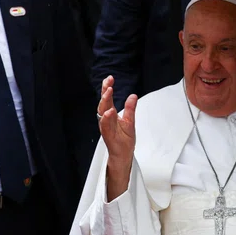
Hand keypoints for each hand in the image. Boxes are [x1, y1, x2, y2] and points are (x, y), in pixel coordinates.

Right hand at [99, 76, 136, 198]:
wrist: (123, 155)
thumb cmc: (124, 140)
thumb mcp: (130, 121)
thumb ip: (130, 109)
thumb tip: (133, 96)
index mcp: (111, 115)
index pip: (108, 100)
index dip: (107, 89)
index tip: (110, 79)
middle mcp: (107, 120)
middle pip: (104, 104)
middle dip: (105, 93)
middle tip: (108, 84)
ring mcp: (106, 128)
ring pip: (103, 114)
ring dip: (105, 103)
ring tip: (108, 93)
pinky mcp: (108, 136)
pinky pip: (105, 127)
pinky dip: (106, 119)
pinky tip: (109, 112)